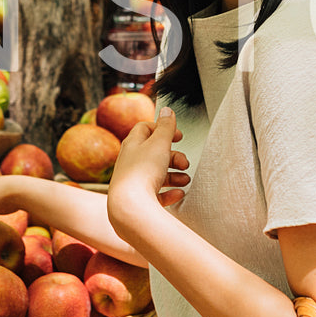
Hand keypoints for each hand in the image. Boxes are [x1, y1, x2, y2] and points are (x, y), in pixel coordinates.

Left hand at [108, 108, 189, 230]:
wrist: (129, 207)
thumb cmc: (142, 173)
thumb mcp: (159, 143)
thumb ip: (166, 127)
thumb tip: (167, 110)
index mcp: (133, 145)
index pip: (145, 128)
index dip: (163, 129)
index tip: (178, 136)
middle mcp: (130, 162)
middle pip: (155, 153)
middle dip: (173, 156)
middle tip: (184, 162)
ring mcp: (134, 182)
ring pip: (157, 174)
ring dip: (175, 175)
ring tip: (186, 179)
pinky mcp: (139, 200)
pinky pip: (156, 194)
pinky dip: (169, 192)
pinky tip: (179, 193)